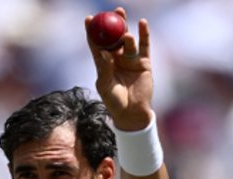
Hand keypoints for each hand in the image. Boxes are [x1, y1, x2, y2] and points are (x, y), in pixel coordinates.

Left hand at [86, 8, 152, 130]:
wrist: (132, 113)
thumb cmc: (114, 102)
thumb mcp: (105, 86)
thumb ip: (105, 69)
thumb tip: (106, 52)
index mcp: (103, 63)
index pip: (96, 43)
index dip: (92, 30)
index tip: (89, 18)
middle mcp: (117, 58)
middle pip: (114, 37)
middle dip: (112, 24)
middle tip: (111, 12)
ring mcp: (130, 59)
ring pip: (128, 40)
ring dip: (126, 31)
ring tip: (125, 33)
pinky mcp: (143, 62)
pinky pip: (144, 45)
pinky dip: (144, 34)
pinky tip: (142, 23)